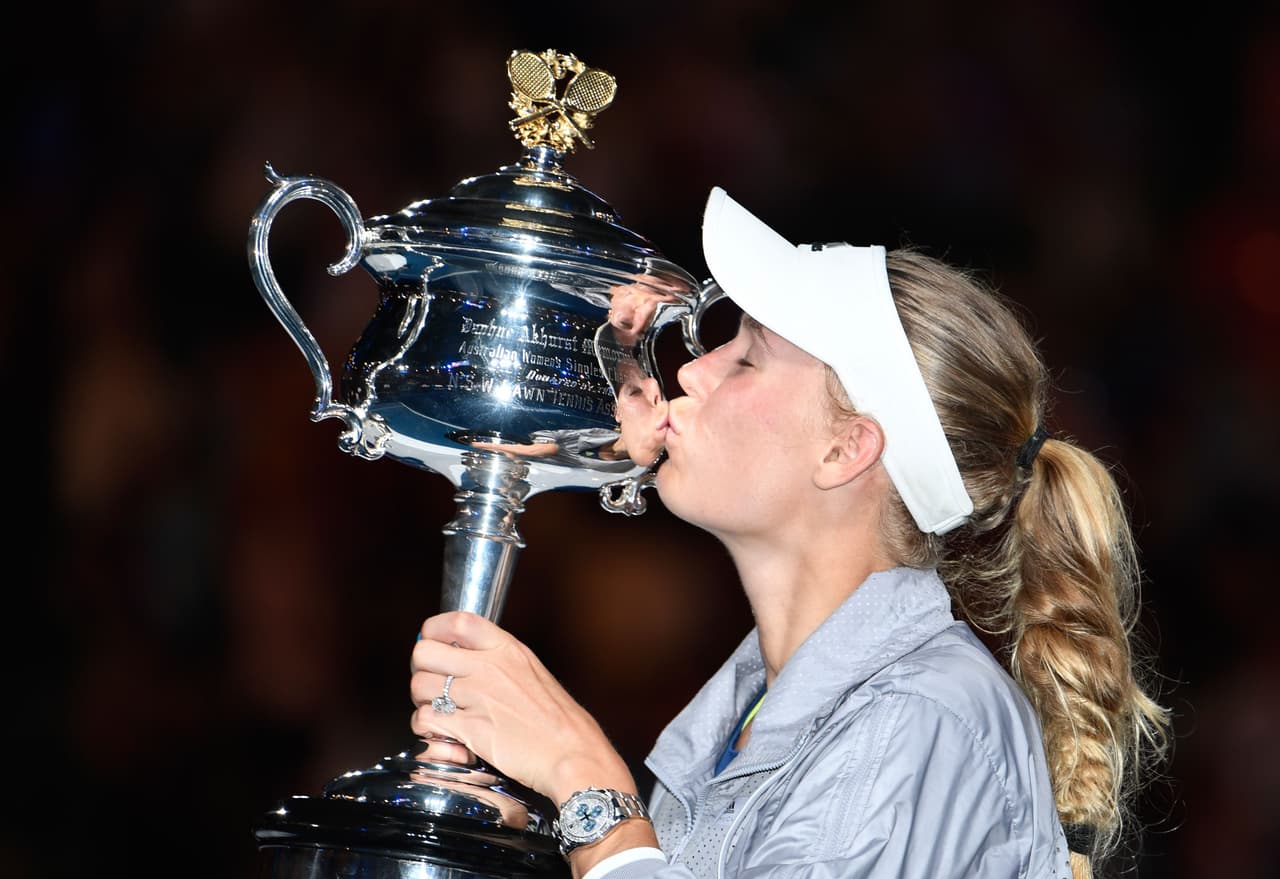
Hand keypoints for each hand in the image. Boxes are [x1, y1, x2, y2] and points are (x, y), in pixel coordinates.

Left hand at [410, 611, 636, 805]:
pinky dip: (426, 727)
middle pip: (424, 652)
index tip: (432, 642)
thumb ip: (499, 660)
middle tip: (432, 683)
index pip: (457, 621)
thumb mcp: (532, 672)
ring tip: (437, 710)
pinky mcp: (470, 729)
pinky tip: (442, 732)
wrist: (572, 753)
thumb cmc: (557, 719)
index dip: (434, 630)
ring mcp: (478, 697)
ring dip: (421, 700)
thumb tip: (465, 655)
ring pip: (419, 686)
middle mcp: (489, 667)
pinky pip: (425, 718)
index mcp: (507, 649)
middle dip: (421, 669)